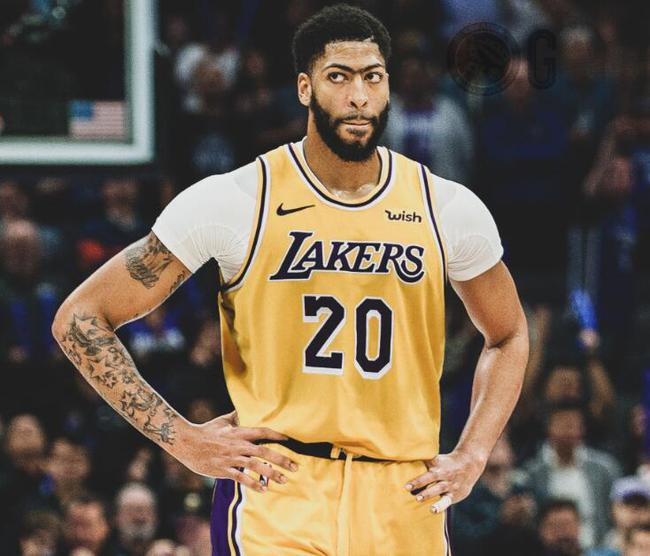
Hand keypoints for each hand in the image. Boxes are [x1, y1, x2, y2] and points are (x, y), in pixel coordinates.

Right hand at [173, 411, 298, 491]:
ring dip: (271, 474)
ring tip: (284, 480)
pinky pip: (241, 478)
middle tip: (295, 466)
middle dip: (282, 459)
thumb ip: (236, 416)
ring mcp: (231, 458)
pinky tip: (263, 489)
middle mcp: (238, 445)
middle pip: (264, 452)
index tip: (291, 441)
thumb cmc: (206, 431)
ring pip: (255, 466)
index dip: (277, 436)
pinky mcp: (223, 470)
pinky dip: (253, 484)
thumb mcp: (223, 421)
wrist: (187, 442)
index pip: (263, 433)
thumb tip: (245, 408)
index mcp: (239, 432)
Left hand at [405, 450, 484, 512]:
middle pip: (431, 478)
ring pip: (439, 489)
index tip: (405, 485)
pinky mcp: (455, 494)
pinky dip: (440, 506)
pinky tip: (433, 510)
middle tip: (407, 488)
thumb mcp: (436, 460)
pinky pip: (447, 501)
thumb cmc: (446, 463)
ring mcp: (450, 484)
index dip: (416, 476)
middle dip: (419, 483)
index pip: (425, 469)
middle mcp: (444, 474)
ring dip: (428, 495)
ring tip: (418, 499)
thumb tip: (403, 461)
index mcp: (437, 465)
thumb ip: (423, 462)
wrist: (469, 464)